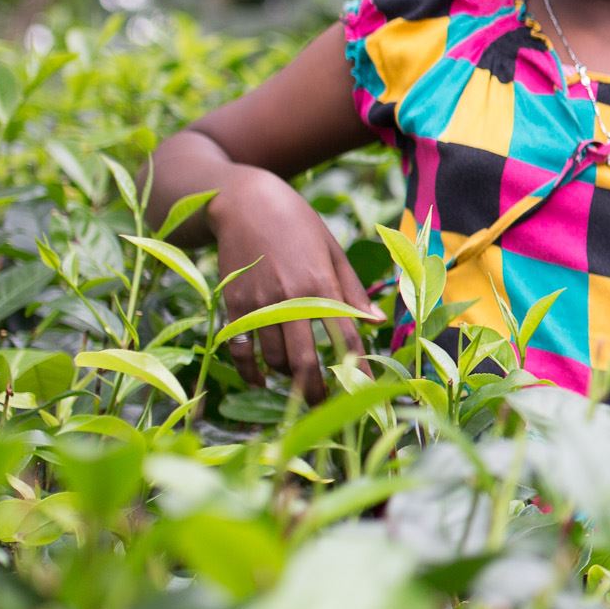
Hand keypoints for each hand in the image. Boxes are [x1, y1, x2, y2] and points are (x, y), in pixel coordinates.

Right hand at [208, 167, 376, 399]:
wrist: (246, 202)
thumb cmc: (298, 225)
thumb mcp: (332, 251)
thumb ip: (353, 290)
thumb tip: (376, 324)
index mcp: (323, 284)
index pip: (346, 338)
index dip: (357, 369)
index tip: (365, 390)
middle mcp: (291, 297)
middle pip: (305, 360)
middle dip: (314, 391)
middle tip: (320, 406)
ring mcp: (259, 302)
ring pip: (273, 357)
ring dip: (285, 376)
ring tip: (294, 382)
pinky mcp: (234, 302)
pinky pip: (241, 348)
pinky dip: (249, 370)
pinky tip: (259, 381)